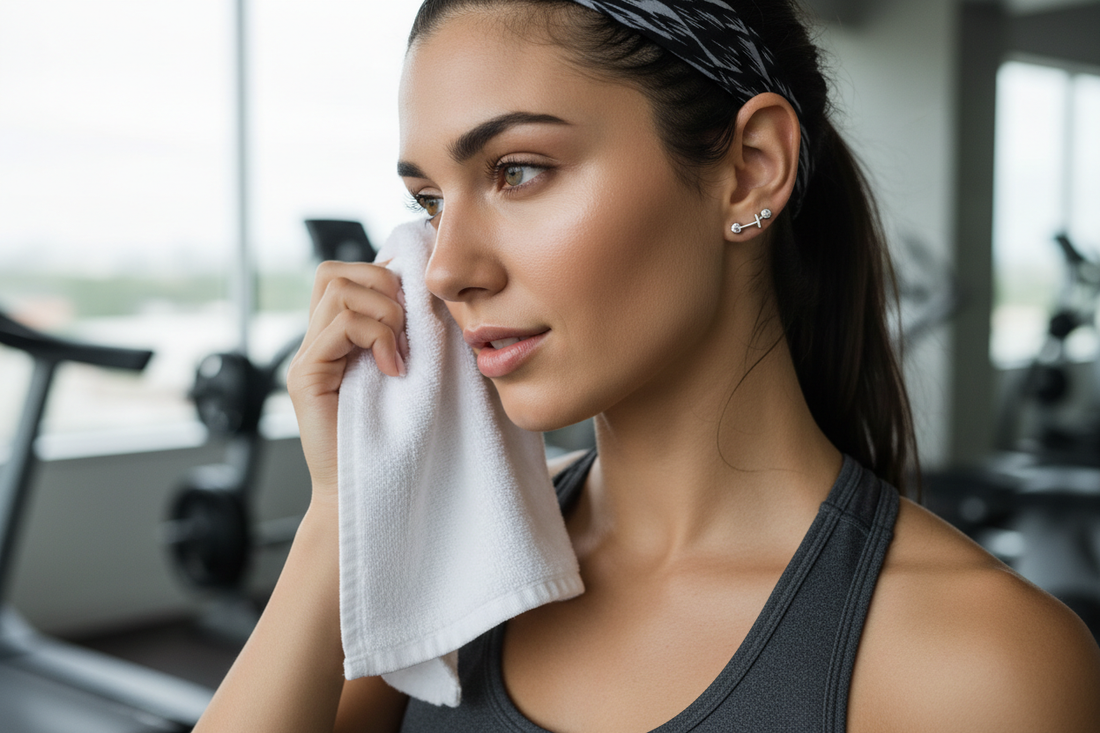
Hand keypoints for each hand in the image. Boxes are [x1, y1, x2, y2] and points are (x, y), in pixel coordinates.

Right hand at [287, 260, 407, 503]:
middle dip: (382, 289)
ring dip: (384, 316)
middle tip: (405, 333)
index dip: (382, 279)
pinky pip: (340, 326)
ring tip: (399, 355)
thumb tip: (426, 293)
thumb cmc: (393, 438)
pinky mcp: (307, 377)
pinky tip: (393, 370)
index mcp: (336, 337)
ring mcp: (307, 358)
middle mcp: (315, 341)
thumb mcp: (405, 372)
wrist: (364, 491)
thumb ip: (403, 335)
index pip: (344, 273)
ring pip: (338, 291)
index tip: (412, 319)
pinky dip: (377, 339)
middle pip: (334, 272)